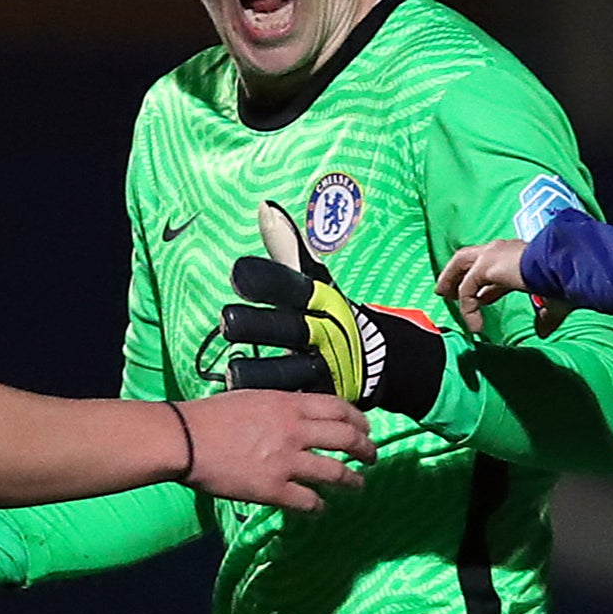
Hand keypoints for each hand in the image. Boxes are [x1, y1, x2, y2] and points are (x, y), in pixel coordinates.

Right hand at [177, 390, 374, 513]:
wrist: (186, 440)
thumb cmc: (212, 415)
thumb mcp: (254, 397)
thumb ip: (281, 405)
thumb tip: (298, 412)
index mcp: (289, 405)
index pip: (339, 408)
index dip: (358, 418)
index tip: (365, 427)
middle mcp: (295, 431)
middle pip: (347, 438)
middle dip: (366, 448)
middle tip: (371, 456)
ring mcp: (286, 462)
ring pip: (335, 472)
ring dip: (352, 480)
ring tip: (359, 485)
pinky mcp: (273, 489)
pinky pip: (308, 501)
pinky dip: (319, 506)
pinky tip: (321, 508)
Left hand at [222, 202, 445, 417]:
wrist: (383, 356)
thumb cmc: (333, 313)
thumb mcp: (315, 279)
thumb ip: (288, 247)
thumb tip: (266, 210)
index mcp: (316, 300)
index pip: (289, 285)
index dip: (265, 280)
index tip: (238, 274)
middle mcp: (319, 331)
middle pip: (286, 327)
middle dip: (258, 325)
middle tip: (229, 322)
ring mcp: (322, 364)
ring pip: (288, 369)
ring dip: (261, 372)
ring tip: (232, 373)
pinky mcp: (322, 394)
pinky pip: (296, 398)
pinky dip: (275, 401)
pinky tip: (249, 404)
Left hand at [436, 237, 574, 336]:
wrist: (562, 267)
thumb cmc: (563, 281)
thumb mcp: (553, 301)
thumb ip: (545, 317)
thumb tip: (543, 332)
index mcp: (517, 256)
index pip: (493, 267)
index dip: (485, 285)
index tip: (483, 300)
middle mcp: (502, 250)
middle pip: (469, 258)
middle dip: (457, 274)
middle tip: (447, 292)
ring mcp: (492, 255)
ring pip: (460, 264)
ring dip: (450, 280)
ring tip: (443, 296)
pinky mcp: (486, 266)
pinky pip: (467, 289)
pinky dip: (467, 307)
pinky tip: (474, 325)